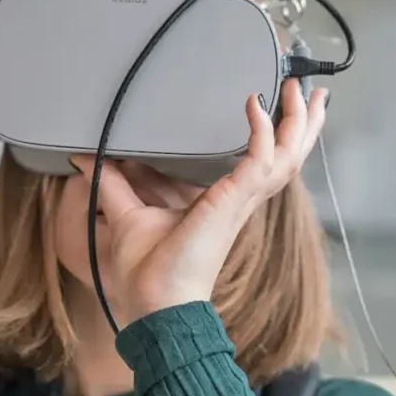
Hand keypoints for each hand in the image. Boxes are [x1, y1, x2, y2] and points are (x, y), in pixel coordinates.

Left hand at [70, 79, 328, 324]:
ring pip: (287, 156)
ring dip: (297, 122)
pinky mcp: (232, 202)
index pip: (264, 162)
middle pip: (289, 156)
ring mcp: (241, 201)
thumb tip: (86, 157)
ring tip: (303, 91)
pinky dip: (261, 133)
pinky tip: (254, 107)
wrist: (155, 305)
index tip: (275, 103)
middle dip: (303, 122)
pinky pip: (259, 160)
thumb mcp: (127, 214)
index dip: (278, 134)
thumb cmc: (148, 272)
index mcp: (226, 201)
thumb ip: (111, 182)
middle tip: (310, 91)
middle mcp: (241, 199)